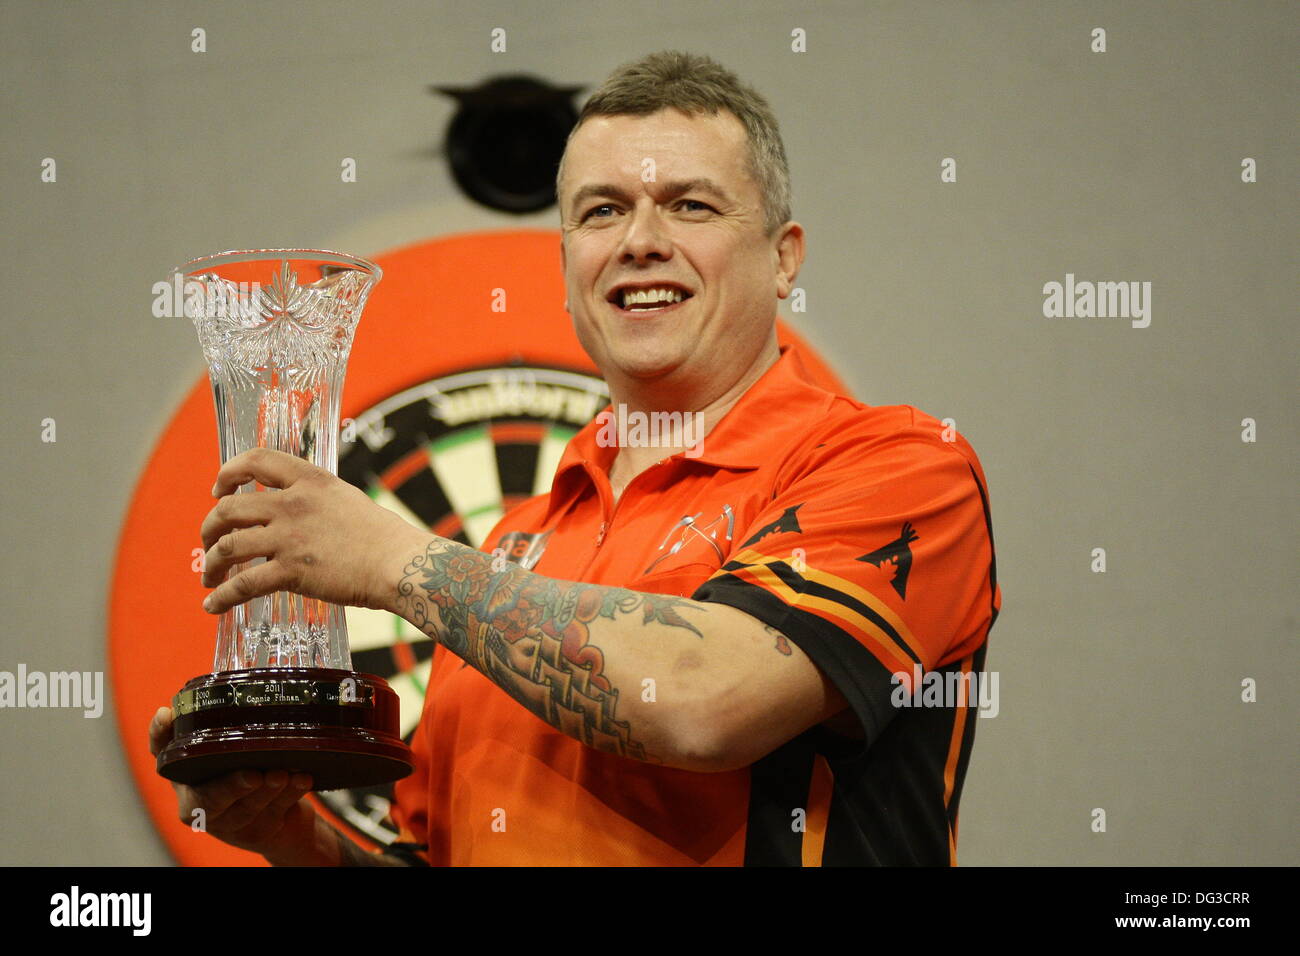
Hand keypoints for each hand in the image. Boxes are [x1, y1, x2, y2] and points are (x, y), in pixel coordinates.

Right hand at [148, 705, 332, 864]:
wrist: (276, 817)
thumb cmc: (249, 767)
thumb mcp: (235, 744)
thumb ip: (229, 720)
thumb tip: (243, 681)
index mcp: (185, 773)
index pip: (161, 751)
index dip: (160, 734)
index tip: (166, 714)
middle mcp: (198, 800)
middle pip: (207, 798)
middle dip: (231, 787)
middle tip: (253, 774)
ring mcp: (228, 822)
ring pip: (247, 808)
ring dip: (268, 790)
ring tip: (282, 775)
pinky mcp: (257, 831)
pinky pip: (274, 812)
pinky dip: (290, 795)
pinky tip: (301, 780)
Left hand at [200, 447, 429, 614]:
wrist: (398, 564)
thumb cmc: (381, 537)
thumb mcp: (345, 499)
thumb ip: (314, 500)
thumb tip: (292, 512)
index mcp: (310, 480)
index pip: (257, 460)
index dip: (228, 473)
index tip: (219, 490)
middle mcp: (293, 504)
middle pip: (230, 508)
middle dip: (209, 527)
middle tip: (208, 541)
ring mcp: (289, 537)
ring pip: (228, 546)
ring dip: (211, 563)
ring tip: (209, 576)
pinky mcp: (290, 571)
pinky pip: (242, 584)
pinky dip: (222, 596)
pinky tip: (213, 605)